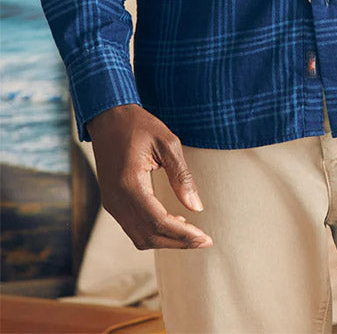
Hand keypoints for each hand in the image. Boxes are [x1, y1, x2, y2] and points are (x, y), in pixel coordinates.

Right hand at [86, 103, 212, 249]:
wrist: (108, 117)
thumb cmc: (139, 125)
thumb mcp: (167, 142)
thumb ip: (182, 176)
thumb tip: (197, 207)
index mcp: (129, 185)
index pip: (158, 222)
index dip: (184, 234)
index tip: (206, 238)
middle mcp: (116, 201)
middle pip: (149, 236)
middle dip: (178, 242)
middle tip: (205, 240)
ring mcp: (111, 204)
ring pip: (139, 237)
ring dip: (166, 240)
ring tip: (192, 233)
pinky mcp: (112, 203)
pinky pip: (133, 228)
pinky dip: (154, 232)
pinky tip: (174, 221)